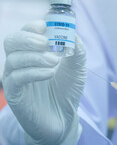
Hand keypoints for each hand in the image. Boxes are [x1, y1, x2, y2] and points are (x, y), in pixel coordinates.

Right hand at [2, 20, 85, 144]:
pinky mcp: (15, 94)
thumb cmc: (67, 89)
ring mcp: (15, 78)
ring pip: (13, 59)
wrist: (64, 118)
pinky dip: (33, 72)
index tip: (45, 26)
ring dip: (35, 57)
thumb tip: (74, 33)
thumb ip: (77, 50)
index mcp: (33, 52)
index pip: (25, 32)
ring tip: (55, 61)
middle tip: (46, 42)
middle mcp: (20, 62)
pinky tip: (50, 73)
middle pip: (12, 41)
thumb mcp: (77, 68)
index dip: (32, 26)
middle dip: (28, 38)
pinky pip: (16, 79)